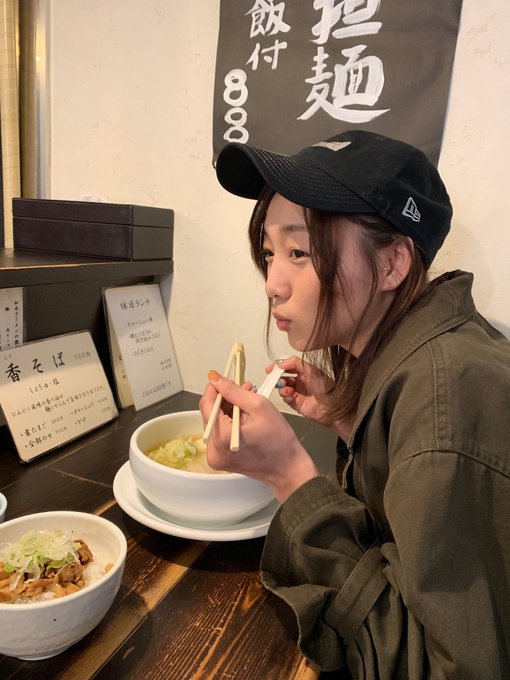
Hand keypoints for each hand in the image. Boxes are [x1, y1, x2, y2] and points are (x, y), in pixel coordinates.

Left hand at [199, 370, 318, 501]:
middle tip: (242, 387)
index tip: (223, 379)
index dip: (214, 389)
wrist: (287, 468)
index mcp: (222, 437)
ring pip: (215, 423)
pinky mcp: (220, 460)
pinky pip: (219, 434)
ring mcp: (215, 457)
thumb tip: (215, 378)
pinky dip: (229, 422)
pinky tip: (243, 415)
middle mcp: (213, 450)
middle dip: (224, 398)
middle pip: (210, 415)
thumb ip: (233, 391)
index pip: (206, 405)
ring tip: (246, 399)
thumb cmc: (278, 438)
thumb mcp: (258, 406)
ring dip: (227, 409)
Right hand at [272, 356, 332, 420]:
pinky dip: (286, 395)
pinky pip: (284, 398)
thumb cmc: (327, 388)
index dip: (278, 366)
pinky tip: (292, 394)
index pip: (287, 366)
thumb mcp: (311, 369)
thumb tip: (281, 363)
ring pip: (281, 387)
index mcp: (304, 371)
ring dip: (282, 386)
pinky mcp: (295, 402)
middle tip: (277, 378)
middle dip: (277, 377)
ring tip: (287, 387)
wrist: (331, 406)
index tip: (271, 368)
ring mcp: (297, 391)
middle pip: (282, 376)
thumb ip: (295, 363)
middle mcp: (299, 381)